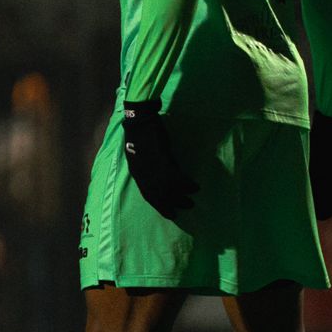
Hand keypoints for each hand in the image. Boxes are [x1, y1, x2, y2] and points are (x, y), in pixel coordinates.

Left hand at [120, 100, 197, 220]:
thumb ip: (149, 166)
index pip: (147, 194)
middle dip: (170, 205)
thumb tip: (161, 175)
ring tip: (191, 202)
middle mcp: (143, 173)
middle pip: (157, 195)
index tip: (168, 212)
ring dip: (180, 197)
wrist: (140, 119)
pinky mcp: (162, 159)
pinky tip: (195, 187)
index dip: (158, 204)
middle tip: (182, 210)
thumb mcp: (141, 154)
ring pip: (167, 189)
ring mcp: (152, 167)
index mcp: (137, 172)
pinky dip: (186, 184)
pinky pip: (176, 178)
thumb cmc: (141, 134)